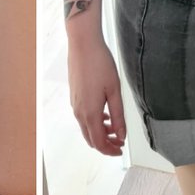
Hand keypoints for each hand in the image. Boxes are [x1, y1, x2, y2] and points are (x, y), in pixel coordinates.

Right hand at [68, 36, 125, 156]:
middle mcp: (79, 111)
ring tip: (114, 126)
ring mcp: (74, 103)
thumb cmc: (99, 63)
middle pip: (90, 138)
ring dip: (99, 132)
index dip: (111, 150)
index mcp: (90, 112)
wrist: (83, 43)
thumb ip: (118, 116)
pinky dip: (93, 122)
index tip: (121, 149)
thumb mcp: (115, 91)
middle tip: (120, 141)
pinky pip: (82, 116)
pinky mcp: (73, 95)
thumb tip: (121, 135)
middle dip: (105, 144)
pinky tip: (104, 112)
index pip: (99, 142)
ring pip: (86, 127)